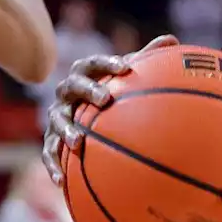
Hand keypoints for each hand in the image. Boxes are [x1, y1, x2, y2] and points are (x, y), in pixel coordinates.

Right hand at [41, 34, 178, 184]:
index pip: (94, 64)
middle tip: (105, 99)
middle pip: (74, 86)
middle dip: (88, 91)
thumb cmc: (112, 90)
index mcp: (86, 74)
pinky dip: (52, 165)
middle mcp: (67, 92)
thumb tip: (172, 39)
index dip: (108, 64)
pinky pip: (48, 152)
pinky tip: (61, 181)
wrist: (82, 112)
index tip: (126, 68)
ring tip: (78, 143)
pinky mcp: (50, 139)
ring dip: (66, 130)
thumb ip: (146, 58)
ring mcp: (57, 115)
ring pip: (57, 120)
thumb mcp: (126, 74)